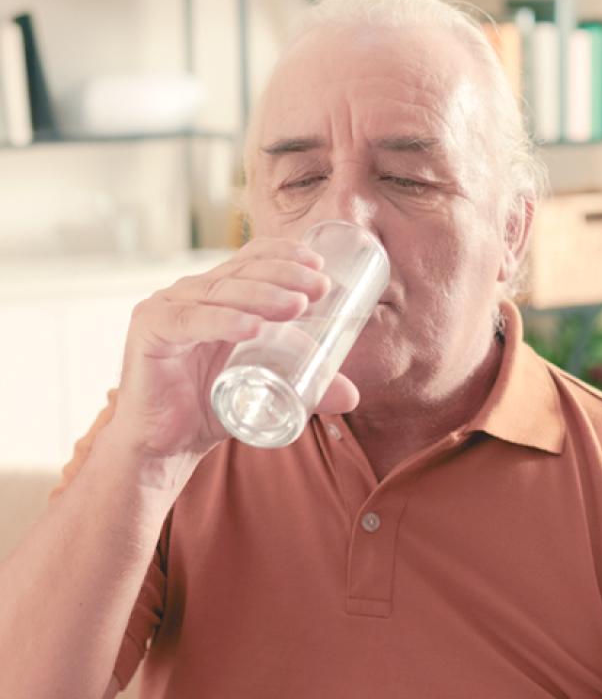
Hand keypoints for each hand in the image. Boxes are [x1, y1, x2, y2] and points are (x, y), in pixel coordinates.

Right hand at [111, 237, 359, 460]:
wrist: (166, 445)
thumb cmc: (213, 406)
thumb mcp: (267, 388)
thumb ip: (306, 385)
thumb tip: (353, 394)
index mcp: (218, 293)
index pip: (252, 259)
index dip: (285, 255)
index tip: (320, 267)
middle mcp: (192, 292)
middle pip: (241, 272)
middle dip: (285, 275)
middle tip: (320, 288)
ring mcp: (168, 306)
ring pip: (220, 292)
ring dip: (262, 295)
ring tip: (297, 306)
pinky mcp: (149, 330)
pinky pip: (189, 321)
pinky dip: (222, 321)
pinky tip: (252, 327)